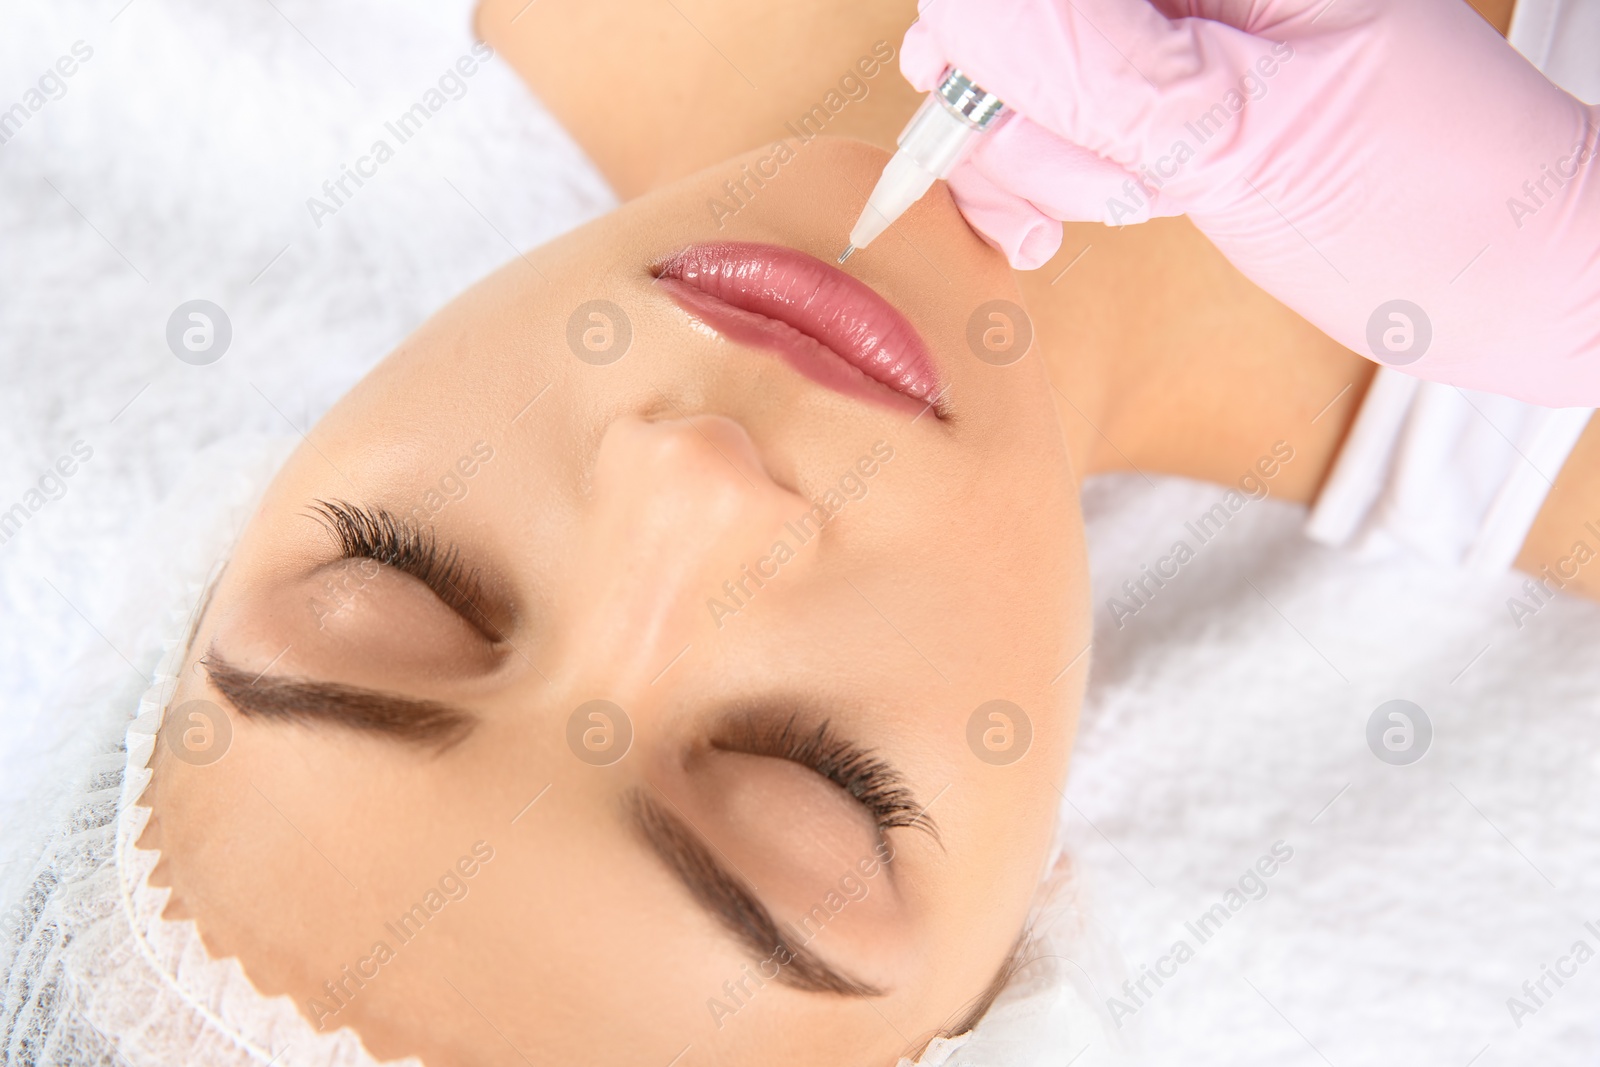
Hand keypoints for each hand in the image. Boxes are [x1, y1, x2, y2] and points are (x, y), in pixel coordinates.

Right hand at [901, 0, 1599, 404]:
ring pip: (1008, 79)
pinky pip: (1042, 123)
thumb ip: (1093, 72)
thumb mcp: (1249, 134)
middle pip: (1005, 23)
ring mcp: (1163, 31)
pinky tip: (1102, 214)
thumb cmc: (1429, 198)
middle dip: (1021, 118)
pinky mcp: (1152, 91)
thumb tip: (954, 21)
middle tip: (1115, 185)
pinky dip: (1048, 185)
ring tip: (1140, 203)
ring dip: (1041, 167)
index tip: (1019, 132)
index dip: (996, 46)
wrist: (1501, 274)